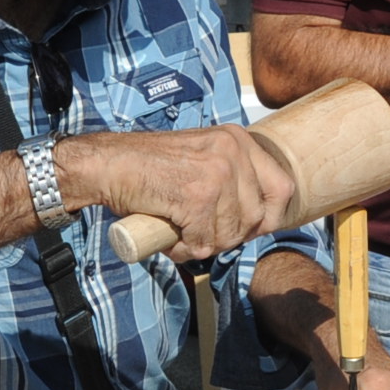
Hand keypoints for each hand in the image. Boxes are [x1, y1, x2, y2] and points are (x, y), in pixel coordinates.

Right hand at [59, 126, 293, 261]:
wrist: (107, 164)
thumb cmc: (149, 167)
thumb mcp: (203, 157)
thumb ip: (231, 177)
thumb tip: (261, 220)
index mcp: (238, 139)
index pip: (282, 187)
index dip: (268, 217)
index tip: (246, 228)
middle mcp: (232, 151)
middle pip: (256, 217)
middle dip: (230, 237)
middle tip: (202, 236)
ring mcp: (216, 174)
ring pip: (230, 233)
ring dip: (205, 245)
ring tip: (181, 235)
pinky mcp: (195, 197)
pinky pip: (203, 242)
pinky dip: (186, 250)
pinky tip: (171, 239)